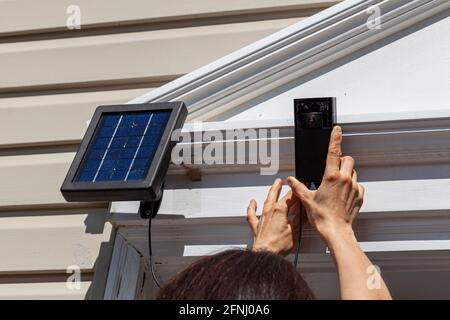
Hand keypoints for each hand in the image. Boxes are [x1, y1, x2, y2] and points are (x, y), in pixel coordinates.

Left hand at [246, 178, 300, 255]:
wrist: (265, 254)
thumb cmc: (278, 245)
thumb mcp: (294, 231)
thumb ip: (299, 220)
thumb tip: (304, 212)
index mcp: (280, 211)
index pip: (289, 198)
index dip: (295, 193)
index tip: (299, 189)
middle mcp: (269, 212)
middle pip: (275, 196)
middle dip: (280, 188)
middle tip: (283, 181)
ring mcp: (262, 219)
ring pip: (266, 202)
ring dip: (270, 194)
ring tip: (272, 187)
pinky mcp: (257, 226)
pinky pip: (252, 214)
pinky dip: (251, 208)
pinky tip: (252, 202)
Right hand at [286, 126, 363, 244]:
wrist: (335, 230)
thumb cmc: (322, 216)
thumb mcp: (307, 199)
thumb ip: (298, 187)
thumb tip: (291, 180)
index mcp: (331, 177)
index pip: (334, 151)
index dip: (335, 138)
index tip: (337, 129)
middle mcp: (345, 179)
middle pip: (348, 159)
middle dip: (341, 161)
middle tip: (333, 170)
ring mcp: (354, 187)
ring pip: (353, 172)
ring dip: (346, 174)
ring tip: (336, 186)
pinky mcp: (359, 195)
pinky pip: (358, 185)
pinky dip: (352, 186)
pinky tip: (343, 195)